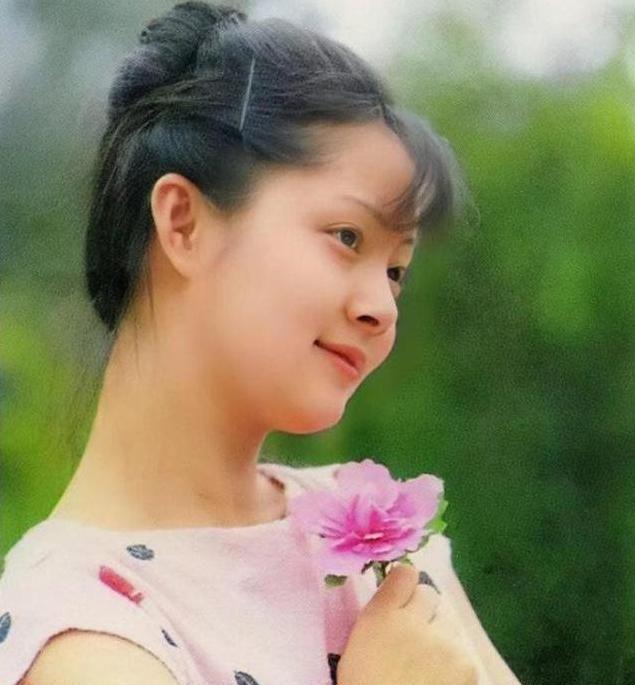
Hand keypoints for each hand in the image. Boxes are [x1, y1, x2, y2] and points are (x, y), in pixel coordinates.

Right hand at [337, 563, 478, 684]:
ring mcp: (444, 640)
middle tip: (416, 638)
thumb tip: (396, 605)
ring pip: (448, 622)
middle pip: (429, 593)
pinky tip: (442, 681)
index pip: (404, 574)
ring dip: (440, 637)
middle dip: (424, 612)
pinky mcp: (467, 663)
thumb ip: (380, 618)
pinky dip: (454, 663)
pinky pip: (462, 650)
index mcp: (382, 615)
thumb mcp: (359, 647)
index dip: (405, 585)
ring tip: (429, 666)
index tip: (403, 598)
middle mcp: (415, 619)